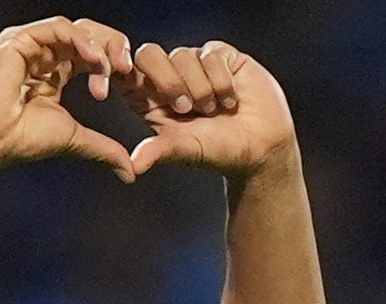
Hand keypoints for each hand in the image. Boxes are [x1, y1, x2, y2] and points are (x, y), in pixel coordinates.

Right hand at [0, 17, 138, 182]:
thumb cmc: (20, 140)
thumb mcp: (74, 139)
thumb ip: (103, 148)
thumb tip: (130, 173)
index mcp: (53, 75)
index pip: (91, 56)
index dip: (114, 65)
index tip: (130, 84)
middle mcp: (42, 56)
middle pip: (89, 36)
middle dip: (113, 49)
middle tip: (128, 70)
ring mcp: (31, 45)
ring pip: (78, 28)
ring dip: (101, 46)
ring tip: (113, 69)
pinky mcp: (21, 39)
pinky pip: (60, 27)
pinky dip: (82, 41)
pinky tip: (94, 61)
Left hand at [122, 41, 296, 178]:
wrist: (261, 146)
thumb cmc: (218, 150)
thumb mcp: (185, 150)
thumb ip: (158, 151)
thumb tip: (131, 168)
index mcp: (149, 99)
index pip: (126, 75)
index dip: (124, 73)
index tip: (132, 86)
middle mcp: (169, 76)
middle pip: (148, 54)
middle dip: (168, 81)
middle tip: (185, 109)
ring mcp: (194, 63)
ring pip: (183, 56)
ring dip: (200, 88)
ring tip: (213, 110)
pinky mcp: (221, 55)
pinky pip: (212, 55)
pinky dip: (221, 82)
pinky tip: (230, 100)